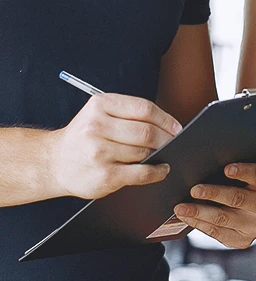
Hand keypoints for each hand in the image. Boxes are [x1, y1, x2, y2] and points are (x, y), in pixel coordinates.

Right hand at [49, 93, 181, 199]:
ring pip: (145, 152)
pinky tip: (161, 169)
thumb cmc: (83, 137)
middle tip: (174, 142)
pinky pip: (141, 173)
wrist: (55, 162)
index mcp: (100, 105)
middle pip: (147, 131)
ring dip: (160, 154)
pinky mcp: (105, 175)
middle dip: (167, 138)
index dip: (166, 119)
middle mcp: (97, 126)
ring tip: (165, 154)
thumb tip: (166, 125)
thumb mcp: (98, 114)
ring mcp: (100, 152)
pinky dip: (157, 172)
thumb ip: (127, 115)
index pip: (144, 108)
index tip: (176, 127)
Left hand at [174, 163, 255, 248]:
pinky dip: (200, 224)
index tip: (226, 169)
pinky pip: (218, 233)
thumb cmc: (248, 181)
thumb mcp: (250, 167)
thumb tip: (213, 157)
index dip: (243, 172)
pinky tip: (187, 217)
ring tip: (181, 207)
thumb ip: (240, 161)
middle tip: (194, 190)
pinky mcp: (243, 240)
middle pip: (238, 199)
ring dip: (200, 212)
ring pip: (224, 219)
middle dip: (214, 194)